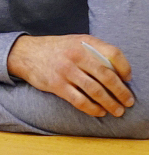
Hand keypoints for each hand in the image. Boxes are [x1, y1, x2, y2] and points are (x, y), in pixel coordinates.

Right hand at [7, 34, 134, 116]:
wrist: (26, 53)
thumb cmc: (57, 50)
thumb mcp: (76, 43)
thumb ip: (95, 52)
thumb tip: (119, 72)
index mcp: (84, 43)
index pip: (113, 53)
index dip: (125, 67)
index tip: (128, 78)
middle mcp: (76, 55)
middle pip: (106, 76)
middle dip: (121, 92)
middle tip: (128, 101)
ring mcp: (65, 70)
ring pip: (95, 91)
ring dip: (110, 104)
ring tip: (117, 111)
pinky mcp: (56, 85)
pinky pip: (80, 100)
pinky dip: (93, 109)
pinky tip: (99, 111)